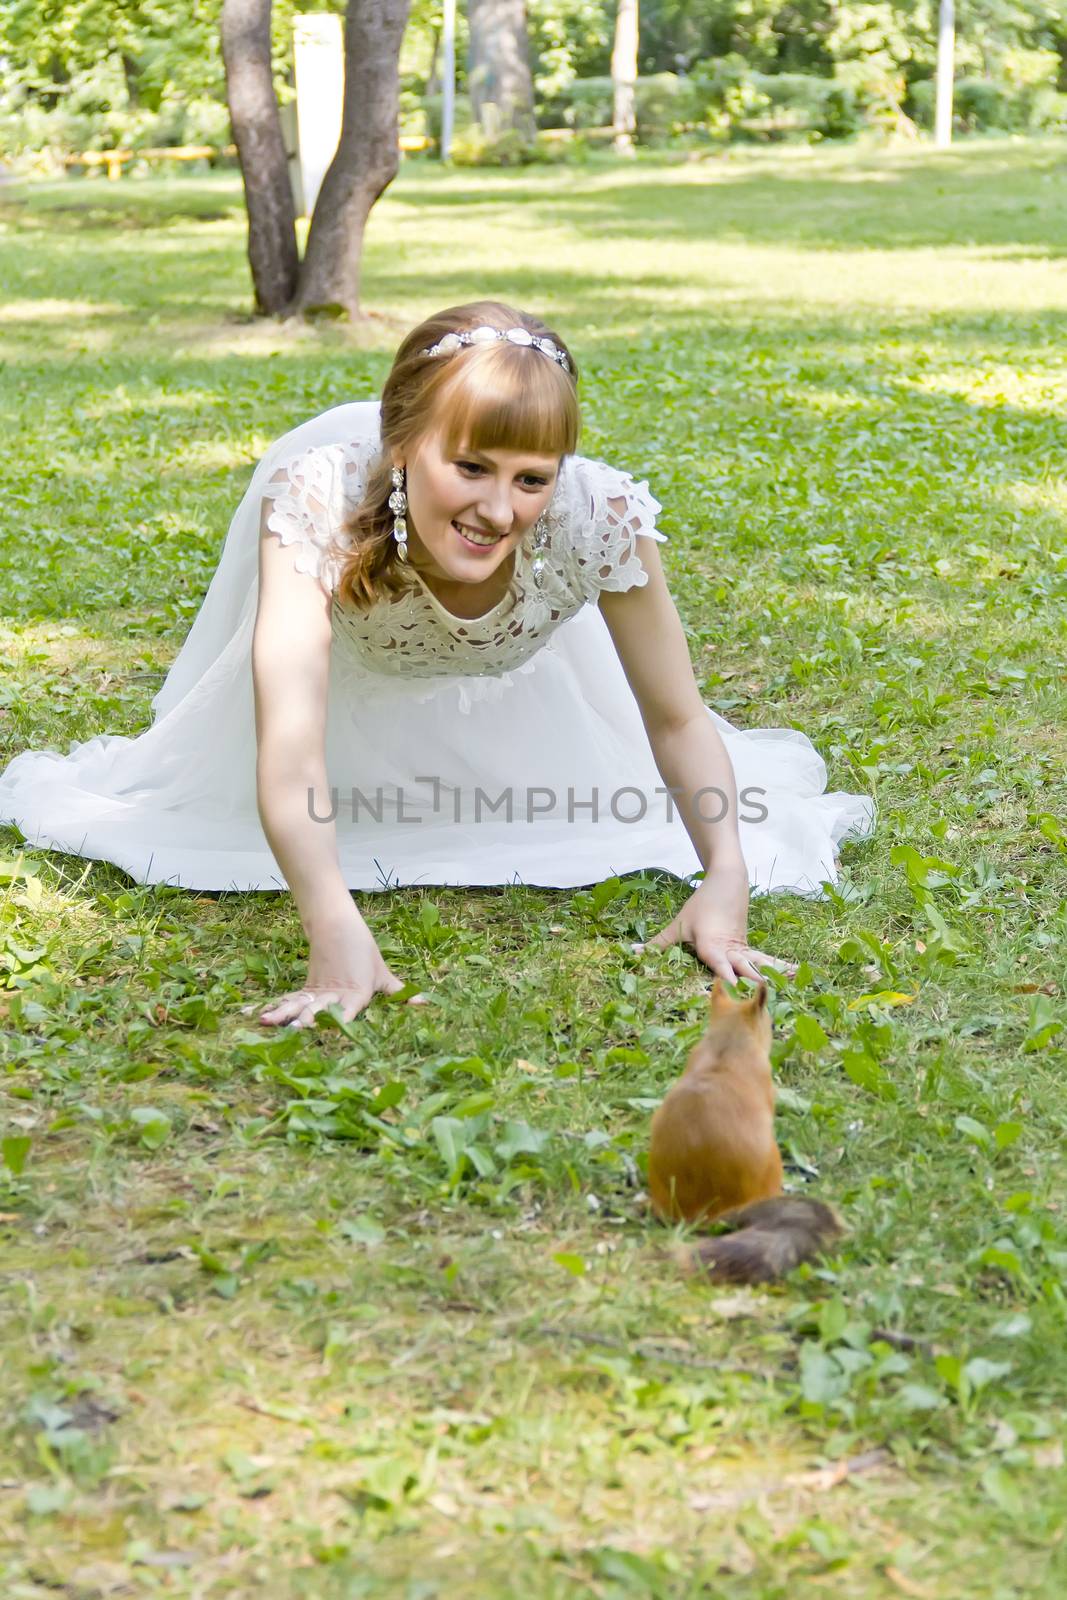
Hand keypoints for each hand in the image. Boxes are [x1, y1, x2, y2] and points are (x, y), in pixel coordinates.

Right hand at [253, 923, 426, 1028]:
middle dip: (306, 1020)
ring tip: (266, 1022)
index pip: (349, 1008)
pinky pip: (290, 999)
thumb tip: (426, 1004)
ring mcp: (318, 990)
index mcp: (357, 992)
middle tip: (294, 1029)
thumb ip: (401, 993)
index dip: (342, 1019)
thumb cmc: (364, 952)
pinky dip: (276, 1008)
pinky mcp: (307, 987)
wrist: (338, 926)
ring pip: (299, 1003)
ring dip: (283, 1014)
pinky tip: (259, 1017)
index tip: (334, 1027)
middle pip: (318, 1008)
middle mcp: (335, 994)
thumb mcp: (384, 974)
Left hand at [639, 865, 796, 983]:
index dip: (724, 974)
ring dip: (771, 975)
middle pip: (742, 966)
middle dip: (751, 982)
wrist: (727, 881)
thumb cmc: (700, 906)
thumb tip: (631, 954)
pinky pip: (764, 960)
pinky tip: (794, 973)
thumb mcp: (678, 925)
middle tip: (763, 996)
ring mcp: (743, 947)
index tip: (730, 986)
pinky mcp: (750, 947)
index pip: (717, 961)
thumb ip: (657, 944)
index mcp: (711, 943)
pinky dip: (777, 967)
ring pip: (758, 963)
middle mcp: (730, 947)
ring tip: (788, 984)